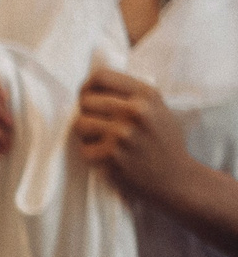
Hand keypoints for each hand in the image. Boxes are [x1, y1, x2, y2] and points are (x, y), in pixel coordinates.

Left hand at [72, 68, 194, 206]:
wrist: (176, 179)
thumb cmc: (163, 142)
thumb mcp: (158, 109)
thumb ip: (130, 95)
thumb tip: (91, 85)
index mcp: (147, 95)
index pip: (101, 77)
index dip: (87, 88)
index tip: (87, 97)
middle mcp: (136, 111)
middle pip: (85, 101)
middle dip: (88, 114)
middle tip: (99, 126)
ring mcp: (123, 134)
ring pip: (80, 124)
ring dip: (87, 134)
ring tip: (104, 141)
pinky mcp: (112, 156)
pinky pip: (84, 149)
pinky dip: (92, 155)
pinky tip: (109, 157)